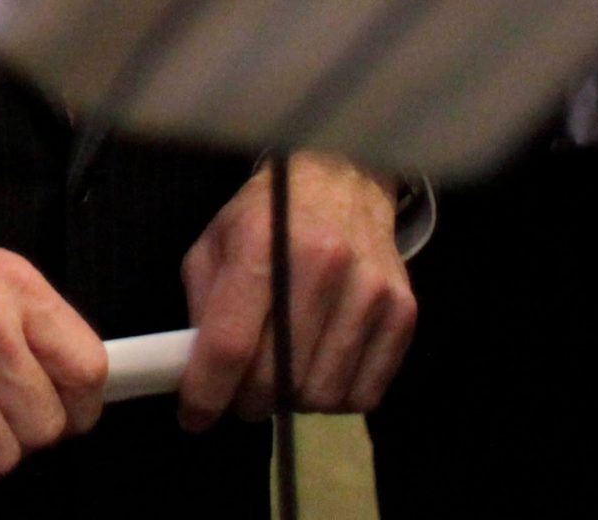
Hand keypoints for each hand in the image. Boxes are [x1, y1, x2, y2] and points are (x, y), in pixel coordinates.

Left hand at [177, 153, 415, 430]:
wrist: (344, 180)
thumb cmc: (269, 215)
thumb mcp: (217, 241)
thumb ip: (203, 304)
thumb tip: (198, 373)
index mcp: (263, 241)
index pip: (231, 343)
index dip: (206, 393)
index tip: (193, 417)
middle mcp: (322, 262)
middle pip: (276, 378)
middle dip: (248, 401)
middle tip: (240, 391)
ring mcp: (370, 288)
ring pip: (321, 395)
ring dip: (293, 400)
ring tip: (283, 372)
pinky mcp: (404, 310)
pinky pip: (363, 394)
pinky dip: (335, 396)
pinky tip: (321, 366)